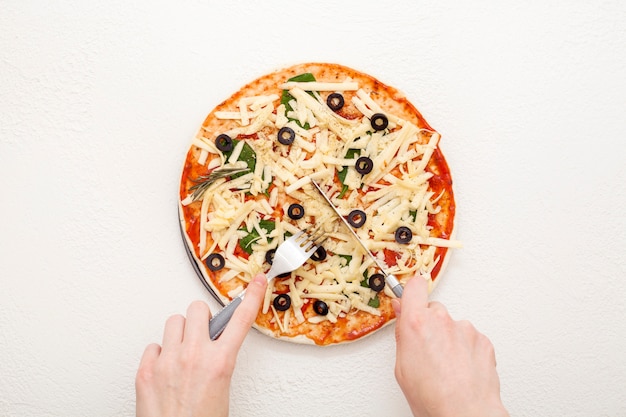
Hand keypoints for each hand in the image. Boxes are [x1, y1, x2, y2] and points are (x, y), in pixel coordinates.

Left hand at [135, 273, 267, 416]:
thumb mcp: (222, 388)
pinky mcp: (146, 370)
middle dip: (201, 318)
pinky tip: (165, 368)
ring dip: (180, 333)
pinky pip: (153, 345)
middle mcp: (193, 356)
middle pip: (197, 309)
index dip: (252, 296)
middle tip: (203, 333)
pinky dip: (160, 353)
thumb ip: (219, 360)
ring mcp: (167, 361)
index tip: (258, 281)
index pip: (240, 320)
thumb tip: (216, 346)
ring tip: (182, 351)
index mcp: (220, 362)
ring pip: (173, 322)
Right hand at [392, 277, 508, 416]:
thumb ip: (403, 335)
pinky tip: (461, 369)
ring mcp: (465, 329)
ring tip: (447, 366)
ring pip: (454, 325)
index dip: (412, 290)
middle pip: (434, 309)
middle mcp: (442, 320)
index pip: (415, 287)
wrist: (464, 414)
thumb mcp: (402, 368)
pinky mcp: (483, 340)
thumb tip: (403, 316)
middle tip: (428, 349)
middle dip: (430, 324)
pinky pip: (470, 338)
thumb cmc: (432, 398)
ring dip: (450, 339)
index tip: (411, 294)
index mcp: (417, 323)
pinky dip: (466, 349)